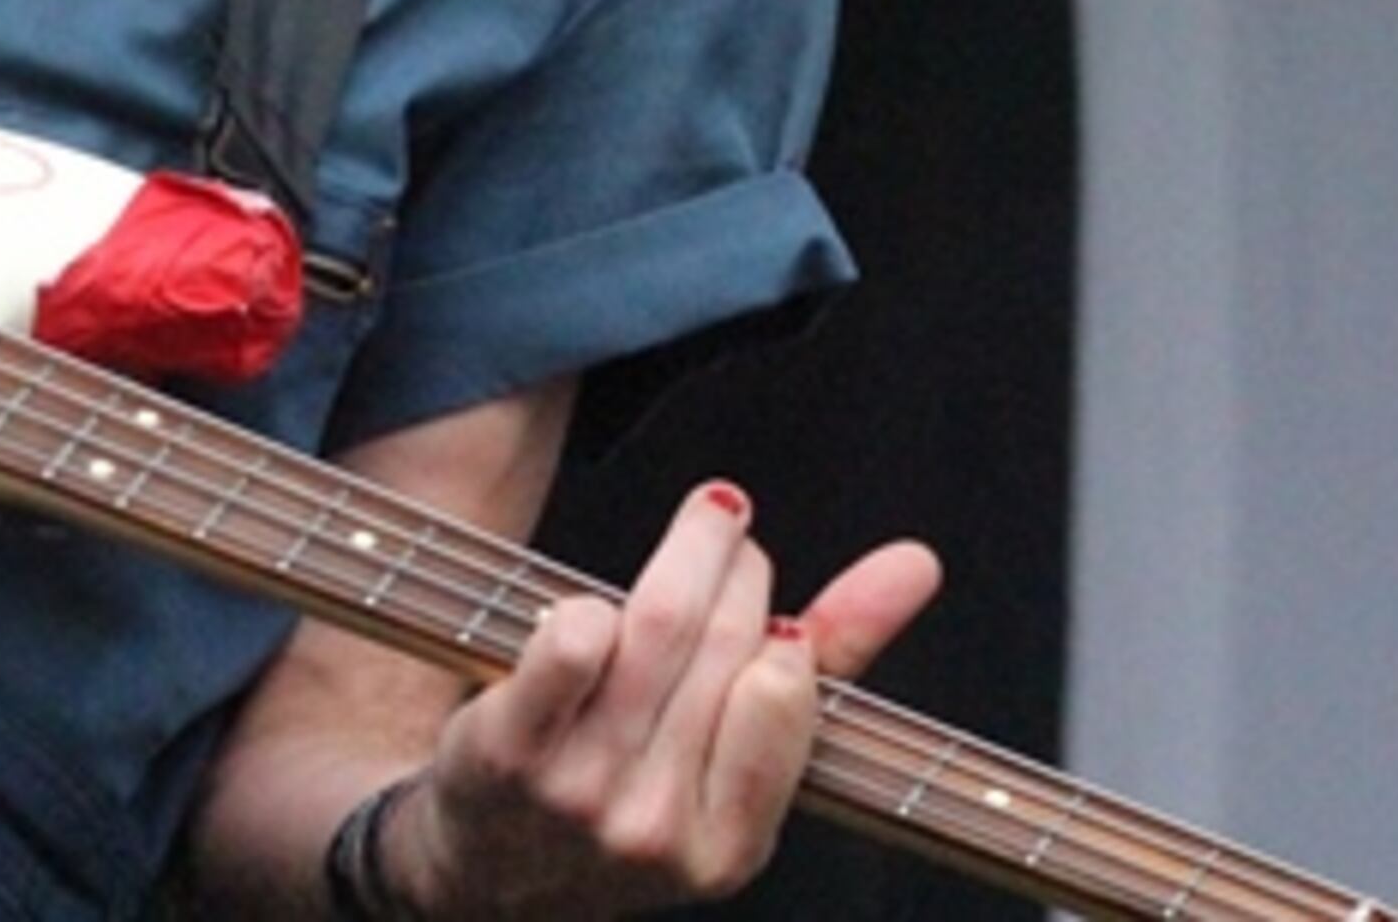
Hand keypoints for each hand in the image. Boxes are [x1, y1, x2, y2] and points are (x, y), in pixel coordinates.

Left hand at [387, 484, 943, 914]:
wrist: (484, 872)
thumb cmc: (628, 792)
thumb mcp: (728, 764)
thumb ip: (830, 665)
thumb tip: (914, 564)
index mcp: (728, 848)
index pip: (780, 691)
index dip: (776, 620)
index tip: (766, 590)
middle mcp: (657, 830)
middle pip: (720, 646)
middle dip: (732, 564)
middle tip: (725, 530)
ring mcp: (579, 794)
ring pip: (654, 629)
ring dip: (684, 551)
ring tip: (699, 526)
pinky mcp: (505, 752)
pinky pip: (570, 642)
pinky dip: (588, 604)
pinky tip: (597, 605)